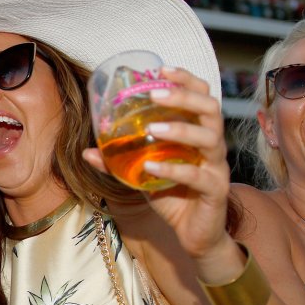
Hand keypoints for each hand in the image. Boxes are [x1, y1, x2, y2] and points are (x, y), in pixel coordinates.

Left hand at [84, 67, 229, 258]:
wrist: (194, 235)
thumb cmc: (172, 195)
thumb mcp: (142, 174)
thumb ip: (119, 161)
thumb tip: (87, 151)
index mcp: (198, 133)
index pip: (202, 96)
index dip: (186, 79)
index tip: (160, 69)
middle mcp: (213, 145)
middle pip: (210, 109)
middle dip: (184, 97)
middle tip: (155, 94)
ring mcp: (217, 167)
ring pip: (209, 139)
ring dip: (180, 130)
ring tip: (153, 129)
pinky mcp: (216, 191)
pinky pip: (198, 176)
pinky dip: (173, 170)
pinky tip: (151, 167)